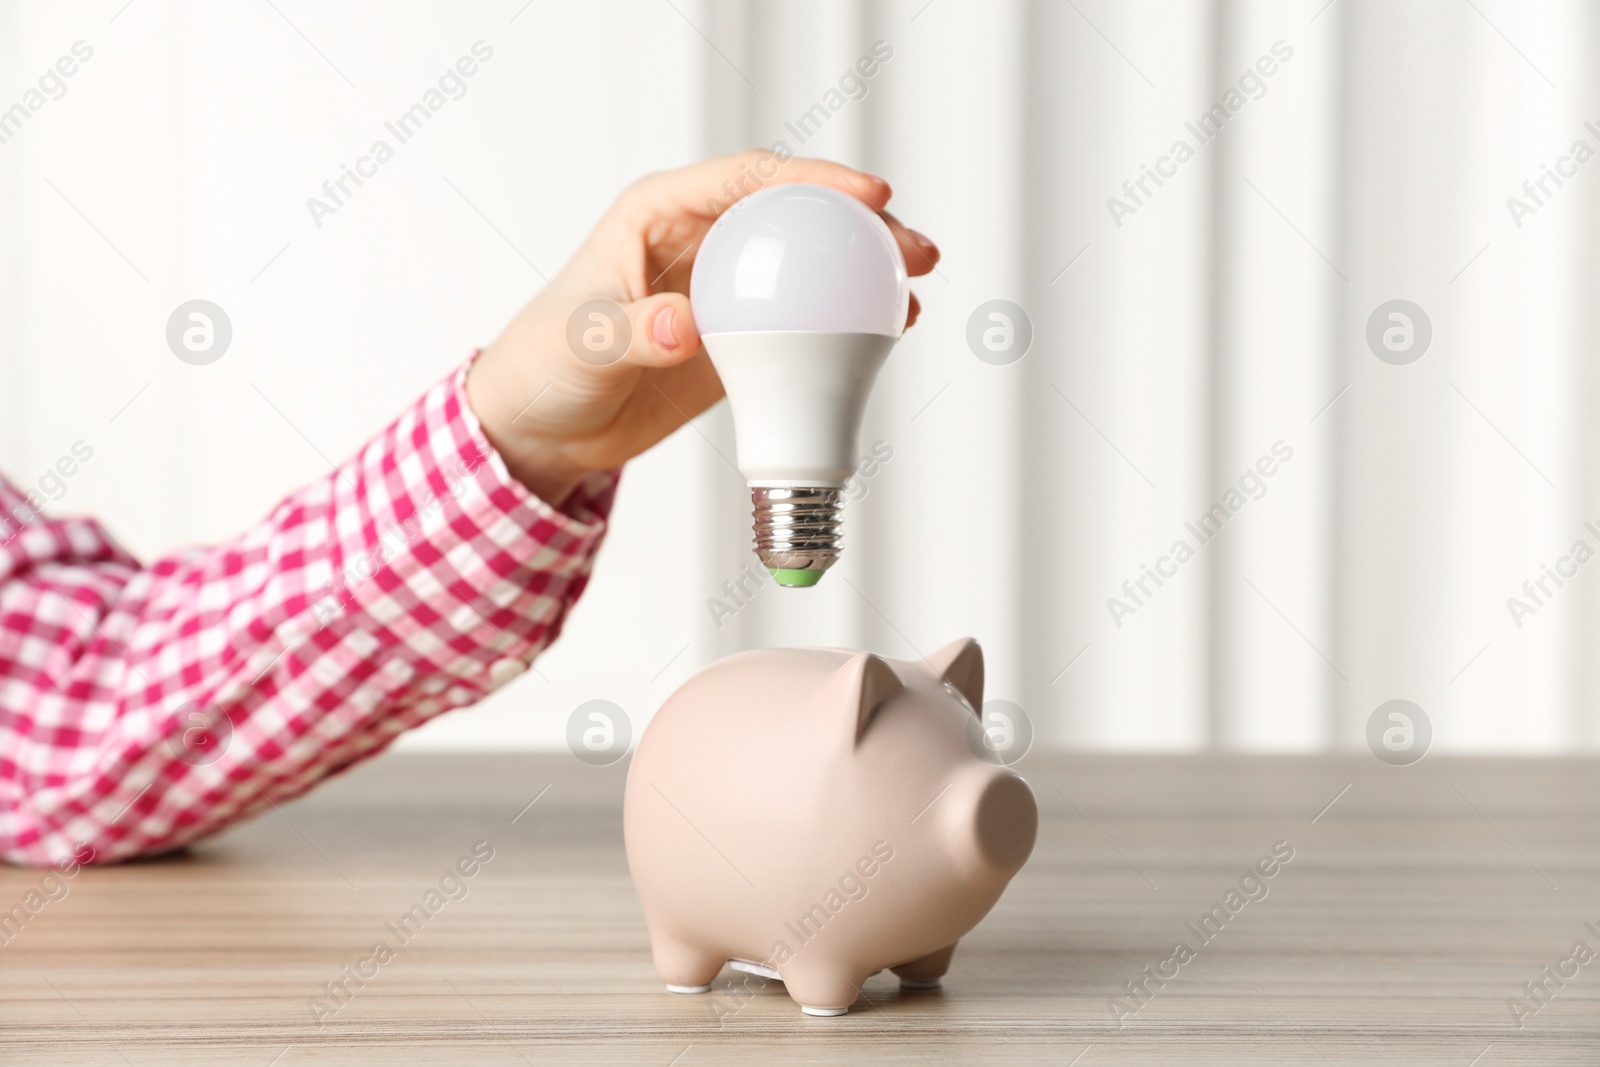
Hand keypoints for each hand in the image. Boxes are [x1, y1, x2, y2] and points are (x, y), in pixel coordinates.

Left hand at [465, 151, 940, 508]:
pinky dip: (845, 326)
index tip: (867, 196)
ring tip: (914, 292)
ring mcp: (725, 290)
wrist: (540, 431)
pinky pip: (802, 321)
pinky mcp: (738, 340)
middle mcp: (700, 241)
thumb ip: (633, 332)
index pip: (747, 179)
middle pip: (795, 214)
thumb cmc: (541, 368)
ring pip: (810, 264)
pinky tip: (885, 337)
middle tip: (911, 252)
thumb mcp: (582, 345)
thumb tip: (686, 327)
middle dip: (860, 224)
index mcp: (659, 214)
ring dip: (864, 273)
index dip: (812, 179)